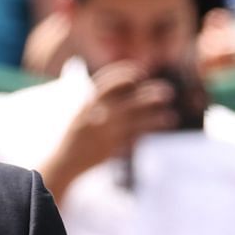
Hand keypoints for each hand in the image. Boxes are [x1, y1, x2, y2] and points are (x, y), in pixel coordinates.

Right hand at [42, 62, 177, 193]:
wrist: (65, 162)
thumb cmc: (77, 136)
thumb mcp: (81, 113)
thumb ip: (98, 99)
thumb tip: (125, 84)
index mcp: (86, 103)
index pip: (106, 81)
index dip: (125, 73)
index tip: (141, 71)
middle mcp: (94, 114)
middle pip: (126, 97)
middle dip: (148, 92)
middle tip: (166, 90)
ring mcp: (103, 130)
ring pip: (134, 115)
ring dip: (154, 109)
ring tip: (170, 104)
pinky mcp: (111, 145)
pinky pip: (137, 132)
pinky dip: (153, 124)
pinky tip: (166, 120)